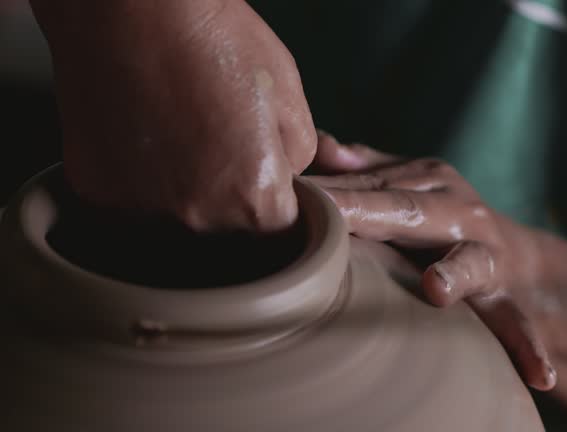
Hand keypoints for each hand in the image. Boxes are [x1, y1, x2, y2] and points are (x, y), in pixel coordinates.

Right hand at [31, 0, 315, 231]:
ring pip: (177, 219)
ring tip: (178, 134)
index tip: (265, 169)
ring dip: (184, 191)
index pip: (281, 228)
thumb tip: (285, 181)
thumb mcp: (289, 95)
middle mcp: (198, 220)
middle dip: (232, 195)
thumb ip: (298, 158)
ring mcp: (142, 211)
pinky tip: (143, 136)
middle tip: (219, 139)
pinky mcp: (99, 195)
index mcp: (255, 201)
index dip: (278, 198)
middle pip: (228, 230)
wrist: (133, 9)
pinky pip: (133, 203)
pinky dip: (141, 180)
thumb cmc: (219, 41)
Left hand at [308, 132, 560, 390]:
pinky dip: (528, 346)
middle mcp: (460, 212)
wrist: (521, 262)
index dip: (331, 192)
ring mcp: (487, 255)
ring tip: (436, 289)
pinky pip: (517, 323)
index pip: (372, 185)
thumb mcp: (412, 185)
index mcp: (430, 182)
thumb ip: (370, 168)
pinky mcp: (507, 300)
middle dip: (367, 214)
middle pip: (407, 211)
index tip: (290, 194)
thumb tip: (321, 147)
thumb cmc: (446, 222)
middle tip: (330, 218)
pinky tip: (539, 374)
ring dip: (454, 273)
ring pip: (470, 263)